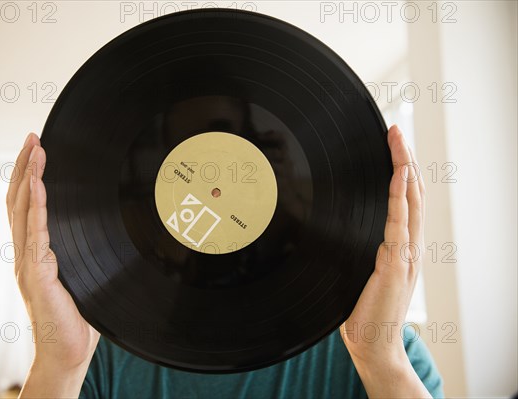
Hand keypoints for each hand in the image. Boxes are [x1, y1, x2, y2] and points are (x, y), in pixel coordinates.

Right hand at [6, 133, 99, 397]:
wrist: (69, 351)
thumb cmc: (79, 316)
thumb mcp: (85, 274)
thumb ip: (86, 252)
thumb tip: (109, 229)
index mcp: (36, 253)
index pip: (27, 207)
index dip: (29, 178)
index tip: (37, 152)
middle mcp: (27, 254)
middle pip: (19, 201)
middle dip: (24, 167)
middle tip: (32, 138)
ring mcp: (28, 263)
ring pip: (22, 211)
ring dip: (27, 177)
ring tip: (33, 149)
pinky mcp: (36, 274)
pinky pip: (35, 234)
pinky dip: (35, 206)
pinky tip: (37, 184)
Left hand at [340, 125, 430, 397]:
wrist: (373, 343)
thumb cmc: (362, 309)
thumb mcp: (361, 269)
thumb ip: (360, 248)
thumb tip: (337, 227)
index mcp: (402, 246)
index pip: (406, 200)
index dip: (401, 171)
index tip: (393, 145)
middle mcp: (410, 245)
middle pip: (413, 193)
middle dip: (405, 159)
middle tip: (397, 130)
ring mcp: (406, 254)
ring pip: (412, 201)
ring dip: (405, 168)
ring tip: (400, 140)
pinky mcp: (396, 264)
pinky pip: (400, 224)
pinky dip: (402, 197)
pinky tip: (400, 175)